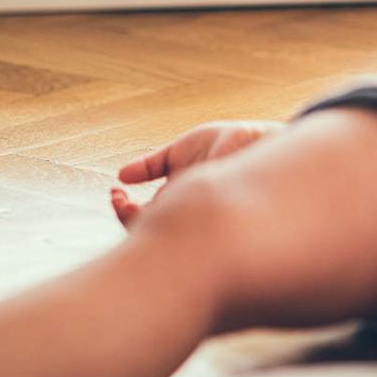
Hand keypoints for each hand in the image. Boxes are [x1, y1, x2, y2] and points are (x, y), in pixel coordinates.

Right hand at [110, 120, 284, 226]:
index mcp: (179, 198)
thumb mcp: (182, 151)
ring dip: (140, 222)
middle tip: (119, 199)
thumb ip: (153, 165)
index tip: (116, 193)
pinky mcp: (215, 218)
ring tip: (130, 201)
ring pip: (164, 238)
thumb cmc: (229, 142)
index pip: (145, 217)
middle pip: (149, 233)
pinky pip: (187, 232)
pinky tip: (158, 201)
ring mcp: (200, 218)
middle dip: (128, 219)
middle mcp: (188, 213)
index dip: (125, 209)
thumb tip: (121, 175)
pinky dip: (165, 221)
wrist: (260, 139)